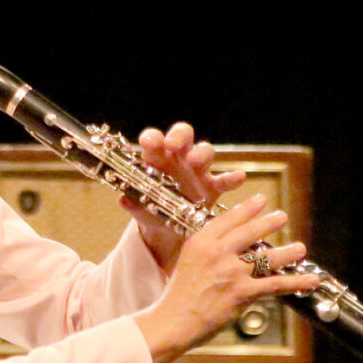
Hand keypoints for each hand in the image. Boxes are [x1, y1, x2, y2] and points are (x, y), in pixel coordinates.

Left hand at [125, 121, 243, 271]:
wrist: (168, 227)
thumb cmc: (151, 208)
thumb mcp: (140, 209)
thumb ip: (133, 204)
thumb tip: (124, 201)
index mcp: (156, 158)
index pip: (154, 139)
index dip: (152, 138)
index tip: (149, 143)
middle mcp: (179, 158)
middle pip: (183, 134)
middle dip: (179, 136)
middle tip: (174, 146)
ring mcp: (198, 170)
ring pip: (205, 151)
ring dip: (202, 153)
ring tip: (197, 161)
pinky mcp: (213, 186)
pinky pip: (225, 180)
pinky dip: (232, 178)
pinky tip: (238, 177)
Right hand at [132, 193, 321, 362]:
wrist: (173, 321)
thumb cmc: (177, 297)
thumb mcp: (186, 263)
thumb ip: (207, 252)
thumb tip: (228, 247)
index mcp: (200, 243)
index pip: (228, 218)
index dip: (248, 208)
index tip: (260, 200)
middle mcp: (217, 252)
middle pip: (250, 231)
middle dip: (270, 222)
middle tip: (282, 216)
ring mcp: (231, 272)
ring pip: (268, 257)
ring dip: (288, 251)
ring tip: (300, 248)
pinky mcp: (243, 292)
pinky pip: (275, 284)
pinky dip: (296, 282)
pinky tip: (310, 280)